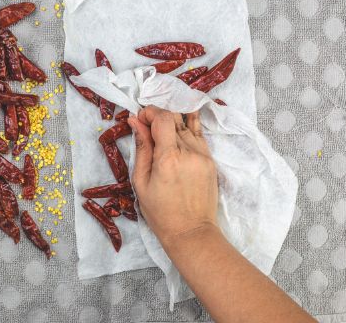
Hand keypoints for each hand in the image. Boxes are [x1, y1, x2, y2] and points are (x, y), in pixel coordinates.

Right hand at [127, 106, 218, 248]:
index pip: (163, 118)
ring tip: (160, 135)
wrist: (191, 231)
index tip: (139, 119)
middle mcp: (189, 152)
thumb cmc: (160, 212)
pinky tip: (176, 137)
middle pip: (175, 117)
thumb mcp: (141, 181)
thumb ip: (141, 148)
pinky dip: (186, 131)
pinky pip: (198, 136)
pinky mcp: (211, 161)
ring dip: (172, 123)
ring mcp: (203, 156)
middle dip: (158, 117)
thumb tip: (135, 122)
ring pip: (188, 124)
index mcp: (169, 158)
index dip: (149, 113)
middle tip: (146, 128)